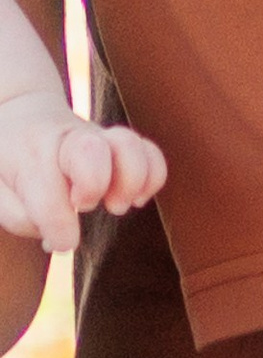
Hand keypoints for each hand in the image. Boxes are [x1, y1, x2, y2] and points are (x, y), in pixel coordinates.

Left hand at [0, 89, 164, 253]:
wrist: (23, 114)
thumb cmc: (9, 162)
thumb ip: (21, 217)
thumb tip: (61, 238)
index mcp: (30, 155)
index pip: (48, 195)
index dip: (59, 228)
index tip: (60, 242)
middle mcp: (68, 140)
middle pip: (90, 152)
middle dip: (93, 186)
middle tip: (85, 205)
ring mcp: (99, 137)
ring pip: (129, 146)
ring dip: (131, 182)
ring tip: (117, 205)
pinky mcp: (121, 143)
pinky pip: (151, 153)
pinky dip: (153, 178)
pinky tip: (138, 197)